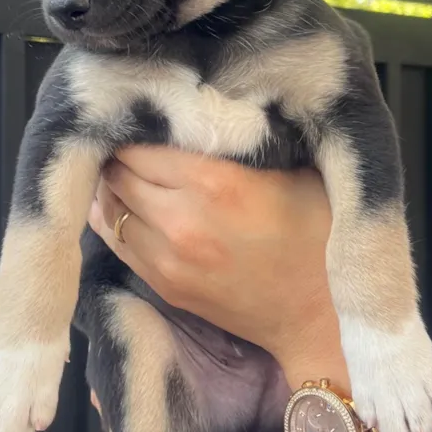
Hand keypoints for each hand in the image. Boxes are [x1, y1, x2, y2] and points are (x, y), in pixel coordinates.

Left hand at [88, 147, 345, 382]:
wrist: (320, 312)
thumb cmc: (316, 232)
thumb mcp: (291, 171)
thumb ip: (240, 145)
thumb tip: (199, 120)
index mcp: (214, 184)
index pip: (140, 150)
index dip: (134, 136)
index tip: (141, 128)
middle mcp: (181, 222)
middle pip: (119, 179)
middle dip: (120, 162)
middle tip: (128, 152)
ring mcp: (168, 262)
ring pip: (111, 214)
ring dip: (114, 194)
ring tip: (124, 181)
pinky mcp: (165, 289)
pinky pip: (120, 247)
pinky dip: (116, 225)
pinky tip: (125, 212)